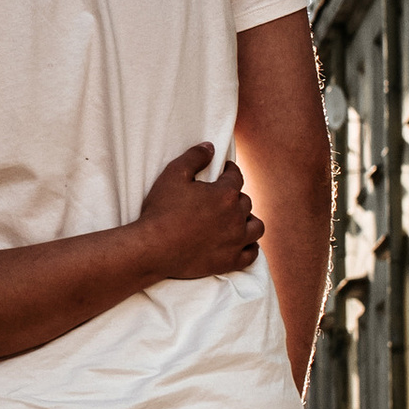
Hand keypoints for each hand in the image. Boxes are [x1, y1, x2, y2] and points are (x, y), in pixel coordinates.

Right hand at [138, 144, 264, 280]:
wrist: (152, 248)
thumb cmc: (161, 210)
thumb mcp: (173, 175)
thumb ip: (194, 157)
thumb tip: (210, 147)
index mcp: (225, 194)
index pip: (236, 177)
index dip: (231, 171)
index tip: (226, 171)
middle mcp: (236, 217)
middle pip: (245, 202)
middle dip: (236, 197)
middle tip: (223, 198)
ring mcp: (235, 241)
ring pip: (256, 227)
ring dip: (249, 220)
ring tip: (239, 219)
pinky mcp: (229, 261)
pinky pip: (251, 254)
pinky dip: (250, 247)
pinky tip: (244, 243)